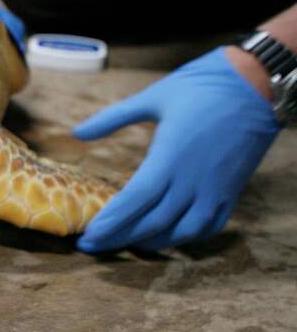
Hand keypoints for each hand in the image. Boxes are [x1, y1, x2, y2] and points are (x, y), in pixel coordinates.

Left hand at [74, 48, 279, 252]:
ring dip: (152, 242)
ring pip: (182, 231)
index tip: (87, 236)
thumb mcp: (152, 98)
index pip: (134, 200)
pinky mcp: (232, 191)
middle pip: (152, 222)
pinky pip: (209, 226)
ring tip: (125, 244)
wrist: (256, 85)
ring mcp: (216, 189)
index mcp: (170, 157)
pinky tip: (167, 236)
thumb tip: (75, 132)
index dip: (110, 222)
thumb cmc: (200, 86)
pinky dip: (185, 237)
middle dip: (119, 238)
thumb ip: (111, 118)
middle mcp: (193, 180)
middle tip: (93, 246)